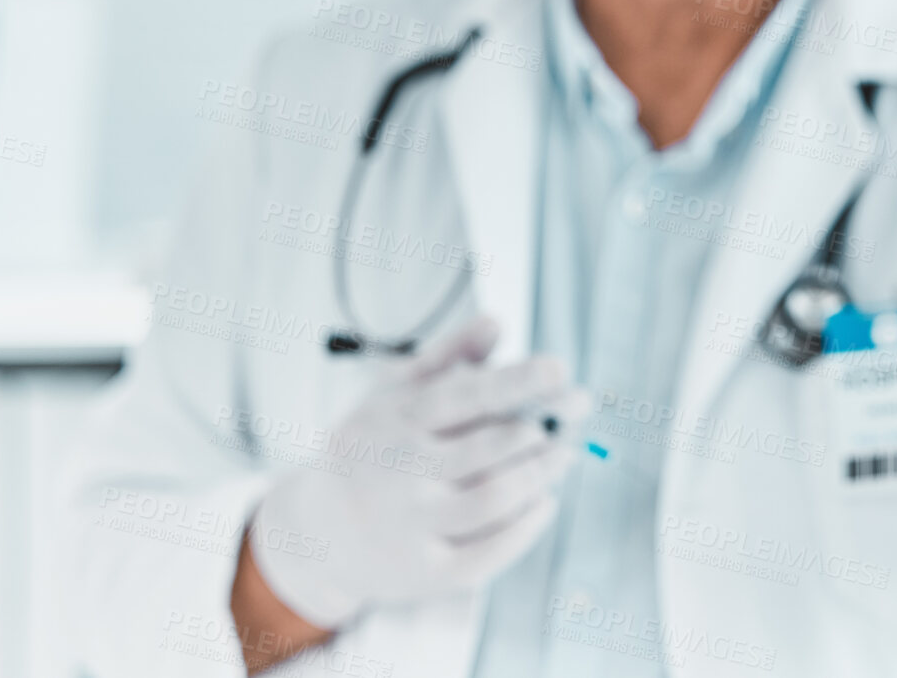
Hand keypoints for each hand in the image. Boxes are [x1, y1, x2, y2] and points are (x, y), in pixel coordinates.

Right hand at [248, 317, 590, 628]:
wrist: (319, 531)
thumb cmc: (374, 449)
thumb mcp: (395, 394)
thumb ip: (448, 357)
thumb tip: (497, 323)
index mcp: (397, 421)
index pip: (464, 396)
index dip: (517, 381)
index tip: (560, 370)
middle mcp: (401, 473)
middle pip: (487, 448)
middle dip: (543, 427)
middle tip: (577, 411)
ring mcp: (411, 526)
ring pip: (491, 499)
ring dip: (539, 473)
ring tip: (564, 454)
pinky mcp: (424, 573)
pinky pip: (486, 552)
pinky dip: (525, 527)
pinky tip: (545, 502)